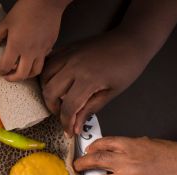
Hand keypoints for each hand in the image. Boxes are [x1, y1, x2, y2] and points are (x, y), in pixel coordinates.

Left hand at [0, 0, 68, 80]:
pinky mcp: (50, 46)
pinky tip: (32, 58)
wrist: (47, 2)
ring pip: (35, 71)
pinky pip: (43, 60)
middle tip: (7, 76)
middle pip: (21, 75)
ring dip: (26, 75)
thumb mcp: (7, 21)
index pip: (5, 66)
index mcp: (16, 46)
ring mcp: (41, 50)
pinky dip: (36, 63)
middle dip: (12, 78)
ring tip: (20, 72)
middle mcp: (29, 52)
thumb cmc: (25, 9)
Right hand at [41, 30, 155, 134]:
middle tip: (63, 114)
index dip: (67, 123)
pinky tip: (54, 81)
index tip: (69, 132)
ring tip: (57, 98)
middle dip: (53, 108)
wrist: (132, 40)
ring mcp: (69, 54)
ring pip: (44, 76)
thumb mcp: (112, 93)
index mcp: (88, 79)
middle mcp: (74, 66)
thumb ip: (90, 109)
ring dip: (47, 90)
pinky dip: (47, 73)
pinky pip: (49, 61)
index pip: (68, 107)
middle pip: (50, 92)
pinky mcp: (68, 47)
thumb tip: (76, 127)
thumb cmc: (127, 67)